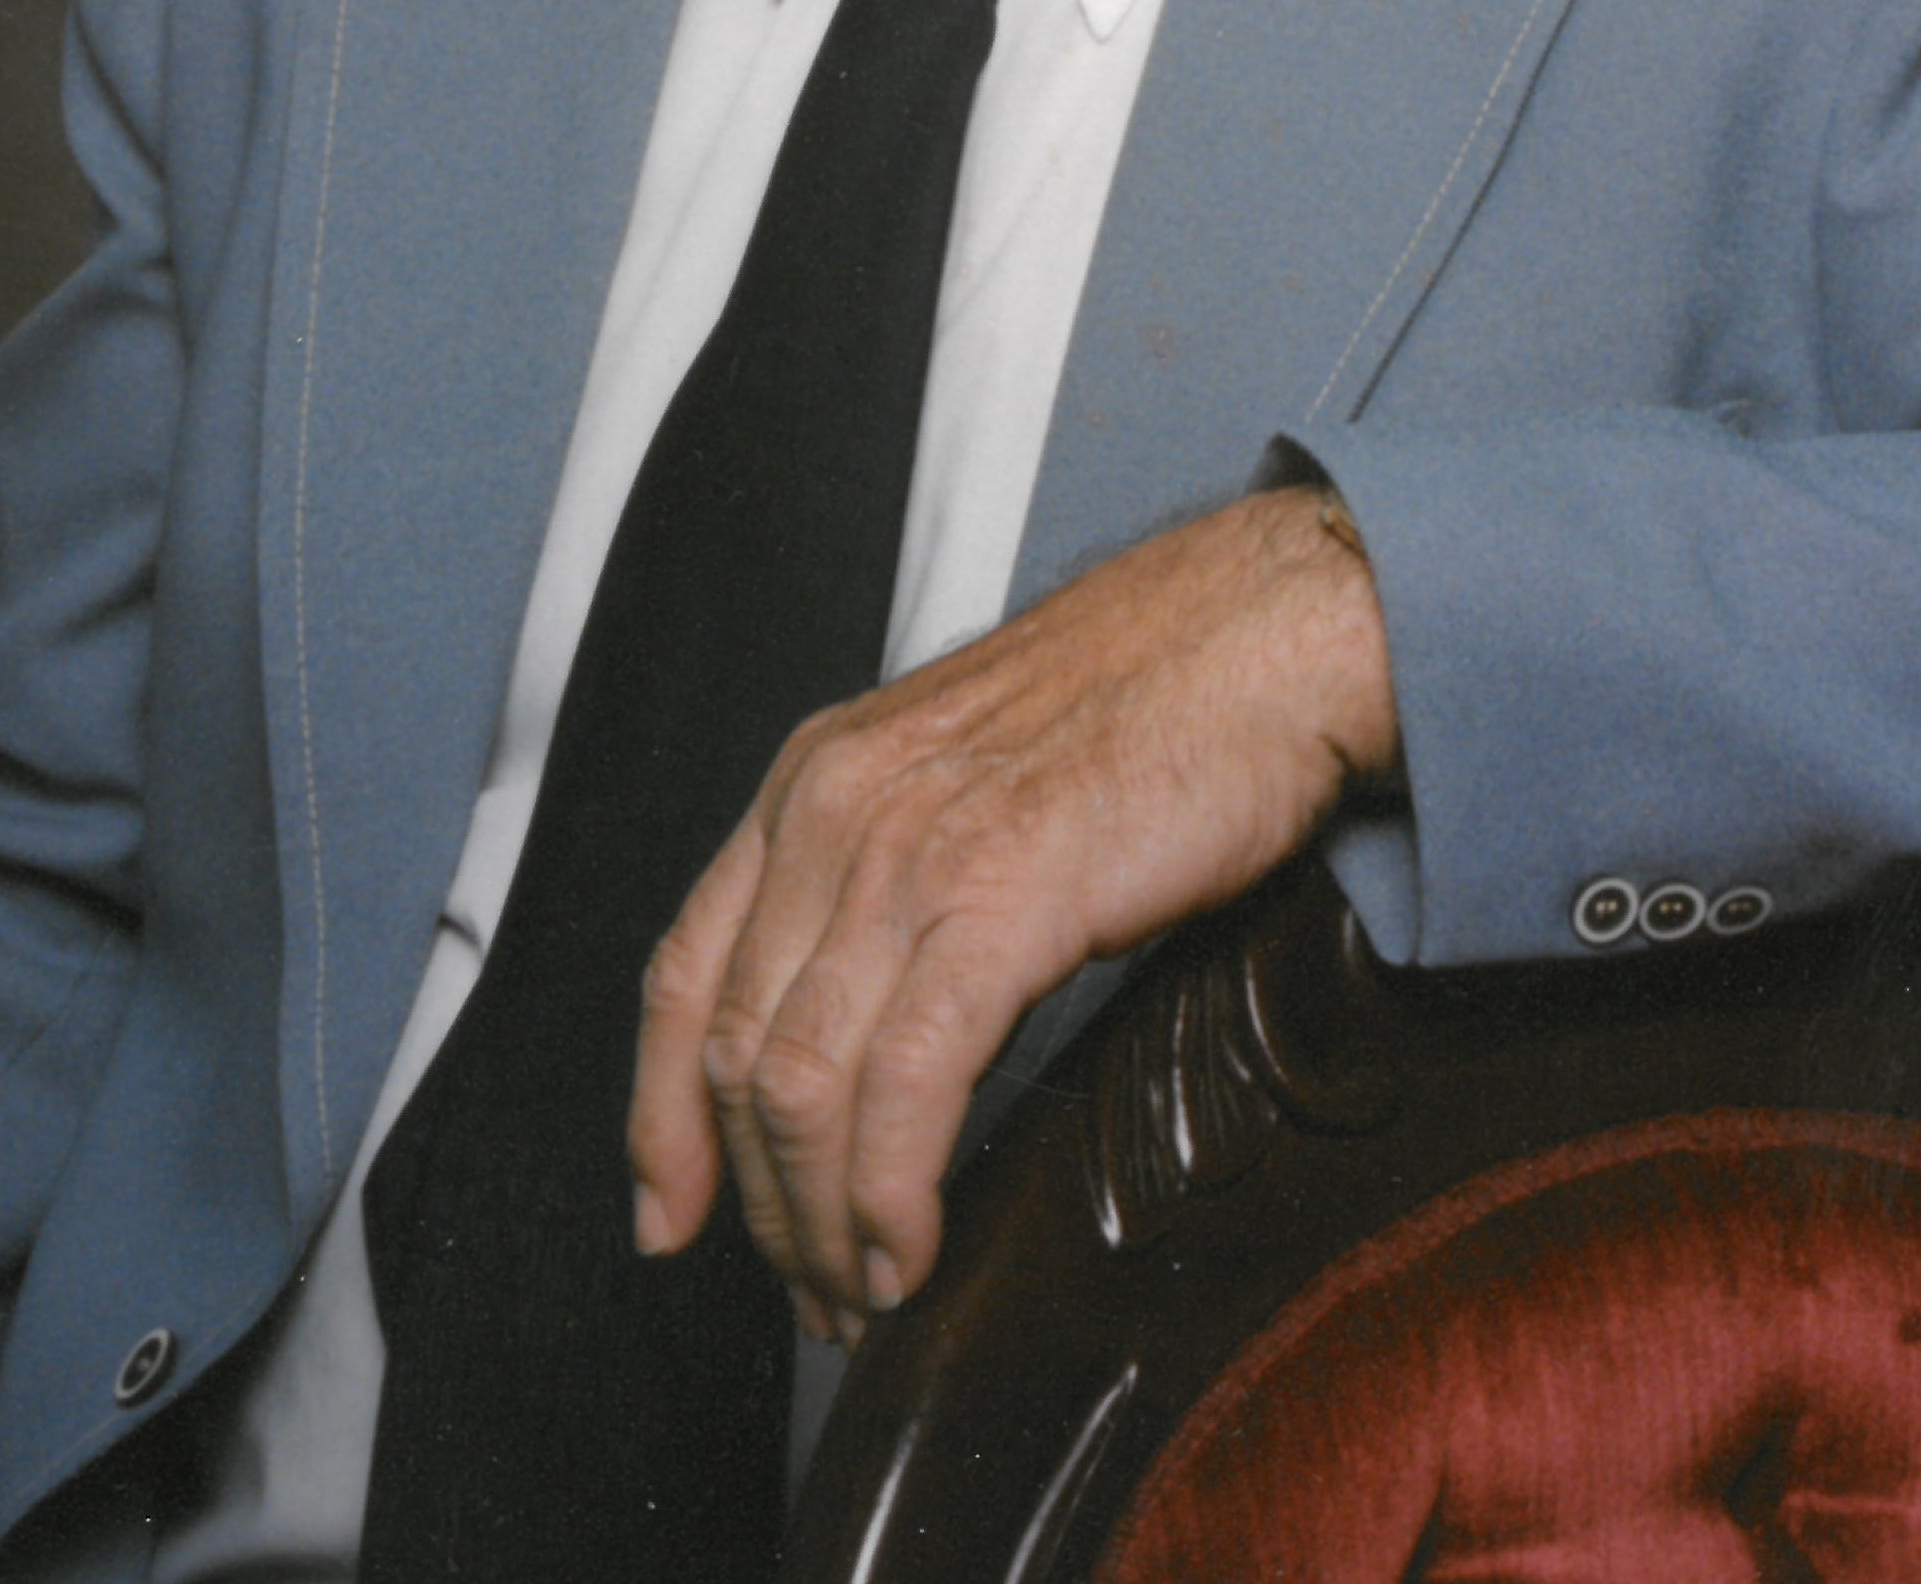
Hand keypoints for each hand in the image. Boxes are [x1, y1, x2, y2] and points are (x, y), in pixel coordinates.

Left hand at [626, 484, 1397, 1334]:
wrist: (1259, 631)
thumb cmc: (1147, 703)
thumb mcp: (965, 773)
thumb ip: (890, 874)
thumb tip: (862, 1029)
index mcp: (815, 777)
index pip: (682, 972)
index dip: (660, 1116)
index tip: (669, 1215)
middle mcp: (836, 807)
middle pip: (737, 1053)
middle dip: (757, 1203)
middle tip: (810, 1287)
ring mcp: (910, 850)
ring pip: (801, 1085)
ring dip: (819, 1222)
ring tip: (861, 1288)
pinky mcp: (1000, 896)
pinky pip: (903, 1083)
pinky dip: (889, 1193)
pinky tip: (908, 1247)